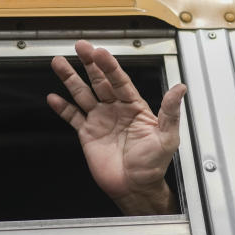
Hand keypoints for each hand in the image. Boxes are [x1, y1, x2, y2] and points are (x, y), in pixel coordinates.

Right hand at [48, 40, 185, 214]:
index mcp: (134, 106)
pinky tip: (54, 98)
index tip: (100, 53)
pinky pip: (73, 117)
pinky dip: (63, 108)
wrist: (135, 187)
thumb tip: (180, 88)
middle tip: (80, 46)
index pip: (120, 80)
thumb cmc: (153, 165)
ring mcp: (100, 120)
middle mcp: (115, 109)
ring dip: (71, 79)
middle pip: (99, 81)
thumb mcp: (167, 137)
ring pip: (83, 94)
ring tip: (58, 63)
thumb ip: (170, 112)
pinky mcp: (87, 134)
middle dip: (89, 63)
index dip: (110, 66)